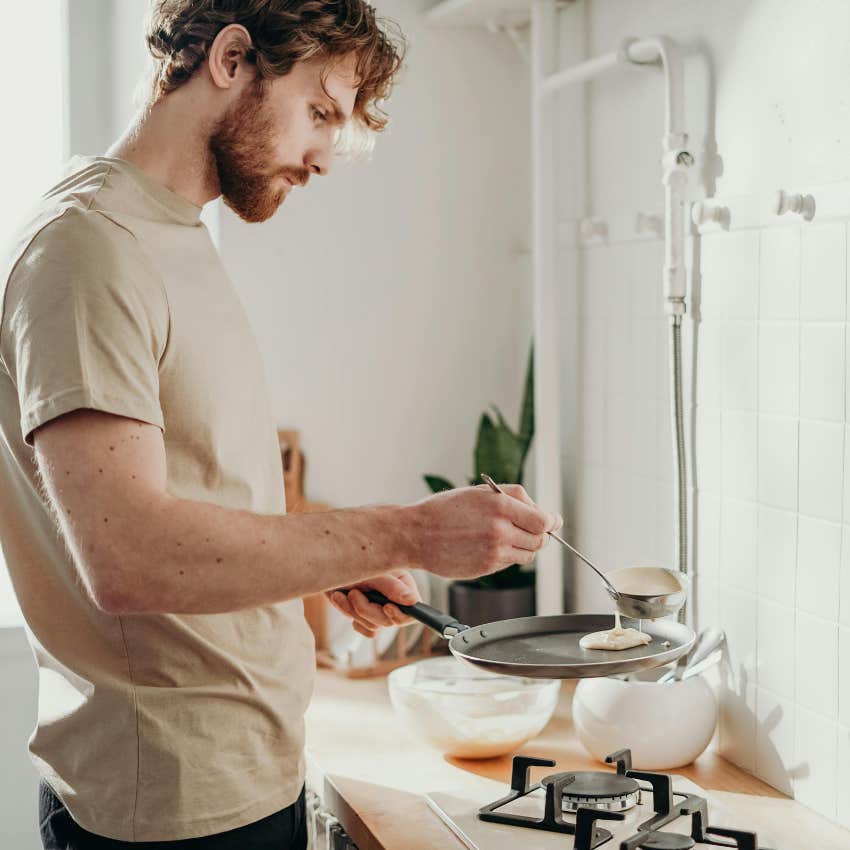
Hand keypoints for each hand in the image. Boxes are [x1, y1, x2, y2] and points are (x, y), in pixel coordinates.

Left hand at [326, 569, 421, 638]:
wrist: (325, 566)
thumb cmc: (349, 561)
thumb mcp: (371, 573)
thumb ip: (391, 587)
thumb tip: (413, 601)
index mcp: (402, 583)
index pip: (412, 609)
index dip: (400, 613)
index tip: (386, 607)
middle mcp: (394, 597)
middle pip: (390, 621)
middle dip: (367, 610)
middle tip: (353, 594)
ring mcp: (380, 608)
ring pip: (375, 626)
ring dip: (354, 612)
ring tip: (340, 594)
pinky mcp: (366, 616)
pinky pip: (365, 630)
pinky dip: (351, 617)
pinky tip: (342, 601)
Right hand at [409, 483, 562, 581]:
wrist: (415, 535)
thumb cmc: (443, 510)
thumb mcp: (479, 492)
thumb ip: (513, 498)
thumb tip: (542, 512)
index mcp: (500, 506)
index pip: (544, 520)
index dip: (550, 522)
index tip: (551, 521)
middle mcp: (500, 530)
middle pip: (540, 539)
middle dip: (539, 534)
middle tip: (529, 528)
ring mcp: (494, 552)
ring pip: (528, 554)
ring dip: (524, 546)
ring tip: (505, 535)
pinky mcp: (487, 568)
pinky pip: (509, 562)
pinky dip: (507, 555)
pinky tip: (489, 545)